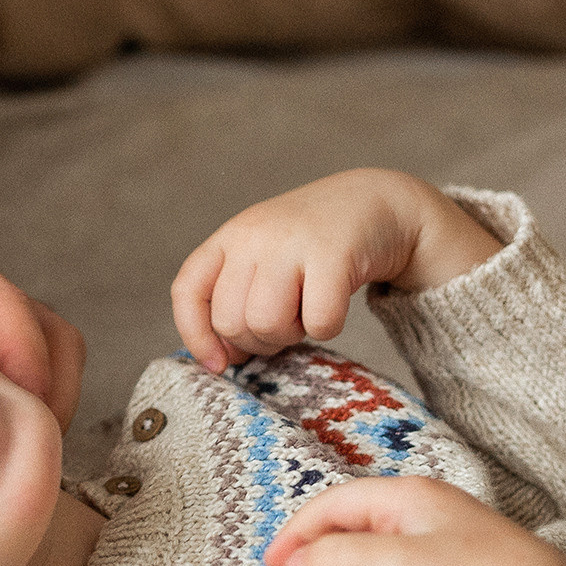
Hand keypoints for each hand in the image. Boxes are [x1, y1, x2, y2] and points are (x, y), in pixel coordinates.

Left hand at [171, 168, 503, 372]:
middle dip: (258, 340)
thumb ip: (236, 300)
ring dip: (292, 335)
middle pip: (230, 321)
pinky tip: (334, 305)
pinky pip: (318, 323)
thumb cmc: (314, 246)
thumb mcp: (264, 259)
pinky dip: (327, 328)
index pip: (188, 291)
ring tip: (307, 310)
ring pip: (266, 325)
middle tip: (287, 321)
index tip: (219, 363)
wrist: (378, 202)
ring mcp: (291, 242)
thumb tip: (222, 359)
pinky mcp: (333, 254)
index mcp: (230, 236)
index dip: (196, 335)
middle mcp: (254, 234)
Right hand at [264, 476, 565, 565]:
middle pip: (352, 521)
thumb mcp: (392, 564)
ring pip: (375, 544)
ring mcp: (447, 541)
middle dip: (312, 547)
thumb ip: (332, 560)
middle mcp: (429, 510)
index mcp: (411, 494)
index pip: (334, 502)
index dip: (295, 532)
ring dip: (338, 564)